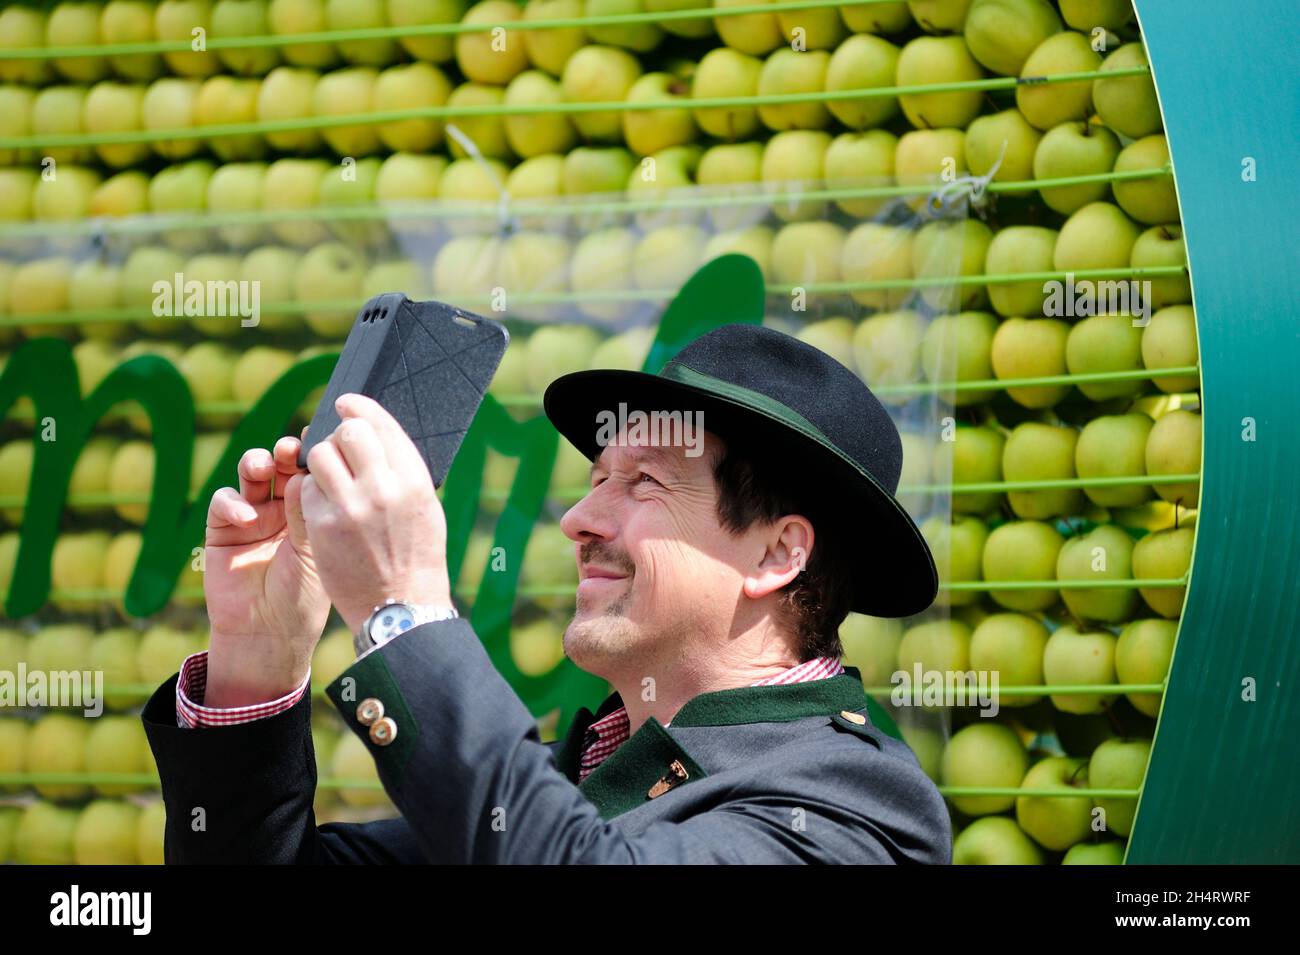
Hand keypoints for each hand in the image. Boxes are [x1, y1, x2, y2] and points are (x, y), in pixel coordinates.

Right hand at [203, 435, 330, 706]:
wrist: (270, 634)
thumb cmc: (303, 596)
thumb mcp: (313, 551)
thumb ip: (308, 513)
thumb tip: (307, 472)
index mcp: (311, 511)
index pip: (311, 472)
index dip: (314, 454)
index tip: (320, 440)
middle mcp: (282, 508)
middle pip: (282, 465)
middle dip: (285, 451)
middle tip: (291, 448)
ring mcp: (252, 516)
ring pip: (251, 475)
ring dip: (256, 462)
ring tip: (264, 465)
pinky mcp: (222, 529)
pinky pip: (223, 502)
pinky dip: (232, 503)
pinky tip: (246, 516)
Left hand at [300, 393, 451, 632]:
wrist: (400, 607)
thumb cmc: (417, 557)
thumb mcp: (425, 509)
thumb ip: (402, 473)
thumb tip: (378, 438)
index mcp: (414, 481)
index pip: (381, 426)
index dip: (359, 408)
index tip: (345, 403)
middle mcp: (383, 489)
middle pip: (348, 434)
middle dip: (337, 433)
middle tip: (333, 442)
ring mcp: (351, 508)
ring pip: (319, 457)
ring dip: (319, 459)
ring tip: (325, 473)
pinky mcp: (323, 527)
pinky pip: (305, 490)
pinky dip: (309, 491)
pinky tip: (320, 502)